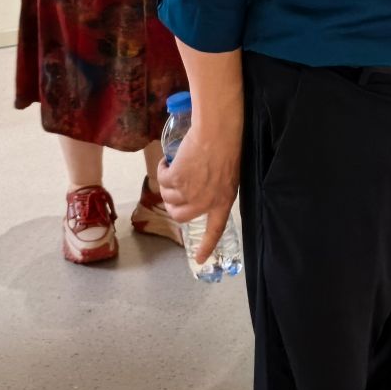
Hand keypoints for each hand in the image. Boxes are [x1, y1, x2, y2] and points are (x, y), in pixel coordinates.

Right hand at [158, 109, 241, 266]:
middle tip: (174, 189)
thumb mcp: (228, 174)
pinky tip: (167, 161)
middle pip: (180, 216)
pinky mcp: (176, 178)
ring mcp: (189, 191)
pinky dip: (161, 169)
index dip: (206, 246)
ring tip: (173, 168)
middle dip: (172, 204)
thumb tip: (201, 190)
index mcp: (224, 201)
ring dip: (166, 184)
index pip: (215, 230)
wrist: (218, 130)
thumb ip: (216, 188)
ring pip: (168, 196)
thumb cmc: (228, 145)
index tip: (199, 260)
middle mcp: (205, 201)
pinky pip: (161, 179)